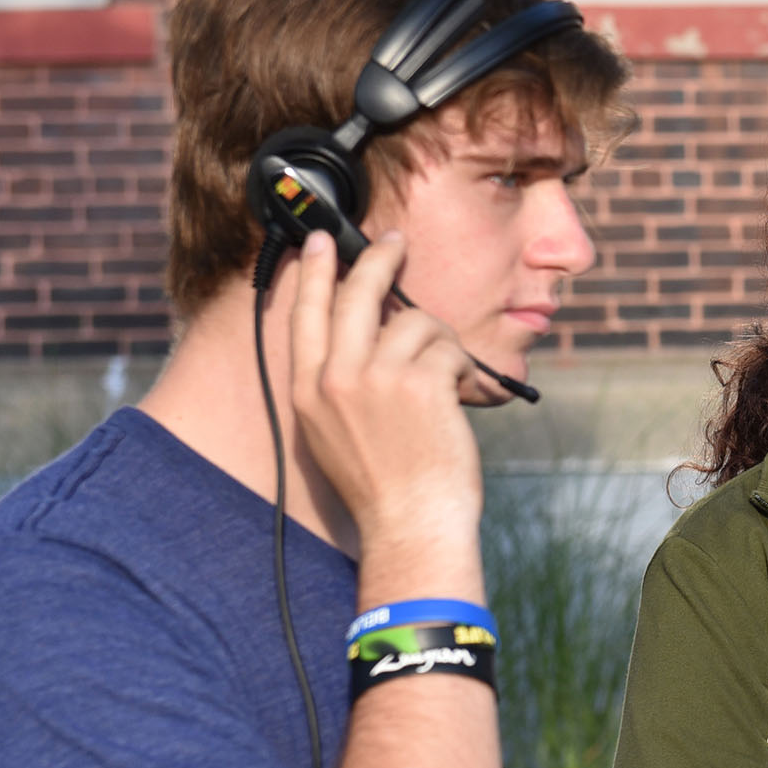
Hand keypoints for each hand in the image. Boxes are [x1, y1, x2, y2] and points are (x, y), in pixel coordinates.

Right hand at [288, 230, 485, 560]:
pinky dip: (462, 368)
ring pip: (416, 321)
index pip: (305, 314)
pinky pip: (449, 348)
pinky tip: (459, 398)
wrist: (410, 525)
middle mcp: (336, 378)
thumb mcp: (335, 433)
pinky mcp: (421, 383)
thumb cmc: (384, 486)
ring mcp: (378, 379)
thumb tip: (368, 335)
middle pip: (355, 296)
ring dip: (441, 344)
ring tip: (445, 381)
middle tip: (395, 242)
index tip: (320, 242)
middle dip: (377, 261)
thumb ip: (340, 384)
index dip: (314, 273)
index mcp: (309, 391)